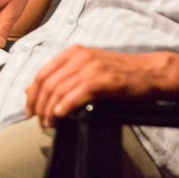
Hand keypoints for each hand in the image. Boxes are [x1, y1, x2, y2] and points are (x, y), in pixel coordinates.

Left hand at [25, 46, 162, 127]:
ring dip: (50, 111)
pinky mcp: (103, 79)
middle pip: (47, 83)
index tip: (30, 110)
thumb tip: (31, 89)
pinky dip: (65, 106)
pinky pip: (76, 93)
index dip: (32, 95)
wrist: (148, 71)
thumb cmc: (119, 73)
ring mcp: (91, 67)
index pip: (42, 73)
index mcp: (73, 52)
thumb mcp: (86, 70)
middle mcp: (79, 56)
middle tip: (40, 122)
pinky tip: (61, 115)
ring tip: (50, 124)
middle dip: (39, 106)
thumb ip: (61, 77)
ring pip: (59, 90)